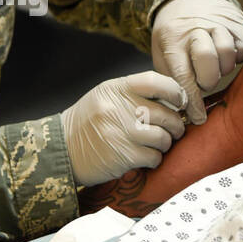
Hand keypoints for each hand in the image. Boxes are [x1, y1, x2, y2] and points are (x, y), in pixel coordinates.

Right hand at [61, 71, 186, 186]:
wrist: (62, 148)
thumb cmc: (88, 123)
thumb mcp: (106, 97)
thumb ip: (134, 95)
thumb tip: (173, 100)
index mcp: (116, 89)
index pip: (155, 82)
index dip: (175, 92)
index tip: (180, 102)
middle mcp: (119, 108)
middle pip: (165, 114)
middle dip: (175, 125)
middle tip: (173, 130)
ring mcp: (121, 132)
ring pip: (163, 138)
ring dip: (164, 144)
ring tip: (155, 145)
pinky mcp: (123, 155)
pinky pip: (154, 157)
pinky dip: (153, 159)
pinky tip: (143, 157)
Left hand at [151, 0, 242, 125]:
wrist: (185, 2)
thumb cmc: (174, 39)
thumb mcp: (163, 56)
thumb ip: (173, 79)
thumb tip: (184, 112)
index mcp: (172, 39)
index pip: (183, 74)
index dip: (192, 100)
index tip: (198, 117)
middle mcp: (196, 28)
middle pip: (208, 58)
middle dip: (207, 80)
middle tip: (204, 83)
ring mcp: (219, 23)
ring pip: (227, 53)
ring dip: (223, 69)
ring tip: (215, 69)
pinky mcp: (238, 23)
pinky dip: (238, 58)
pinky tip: (227, 58)